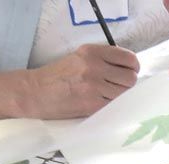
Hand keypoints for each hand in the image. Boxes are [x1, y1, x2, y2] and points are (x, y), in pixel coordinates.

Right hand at [23, 44, 139, 118]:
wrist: (35, 92)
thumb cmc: (58, 77)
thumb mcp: (79, 58)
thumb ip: (101, 60)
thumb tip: (126, 69)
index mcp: (92, 52)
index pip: (128, 58)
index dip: (133, 68)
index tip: (130, 72)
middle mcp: (95, 66)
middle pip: (130, 78)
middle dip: (128, 84)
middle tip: (118, 88)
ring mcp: (94, 86)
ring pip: (125, 94)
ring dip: (120, 97)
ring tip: (106, 96)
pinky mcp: (93, 104)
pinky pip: (114, 106)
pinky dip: (112, 106)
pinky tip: (102, 104)